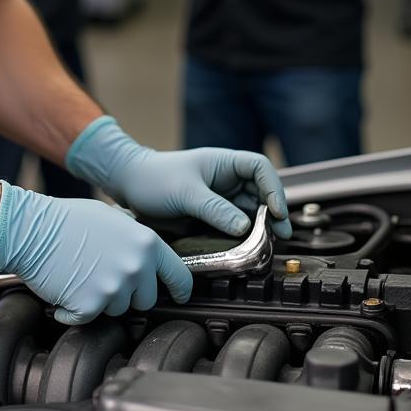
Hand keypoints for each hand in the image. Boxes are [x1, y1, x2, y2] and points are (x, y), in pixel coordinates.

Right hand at [0, 181, 191, 324]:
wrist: (31, 228)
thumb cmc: (67, 219)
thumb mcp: (112, 217)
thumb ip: (134, 238)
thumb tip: (146, 255)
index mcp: (145, 243)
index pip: (179, 275)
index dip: (180, 289)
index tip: (179, 296)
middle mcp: (135, 266)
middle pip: (146, 300)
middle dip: (128, 293)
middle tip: (103, 275)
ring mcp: (113, 288)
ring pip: (117, 310)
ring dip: (101, 300)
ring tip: (81, 276)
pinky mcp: (90, 305)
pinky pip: (88, 319)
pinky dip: (75, 311)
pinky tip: (65, 290)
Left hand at [66, 117, 292, 239]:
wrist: (129, 186)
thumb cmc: (154, 179)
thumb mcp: (184, 193)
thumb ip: (214, 209)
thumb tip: (244, 227)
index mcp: (223, 163)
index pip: (260, 168)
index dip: (273, 187)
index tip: (276, 210)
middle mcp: (226, 180)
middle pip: (261, 192)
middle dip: (273, 212)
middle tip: (280, 234)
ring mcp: (220, 198)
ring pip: (250, 211)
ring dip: (261, 226)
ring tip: (268, 244)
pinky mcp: (212, 215)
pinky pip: (234, 225)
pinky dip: (244, 235)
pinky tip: (247, 247)